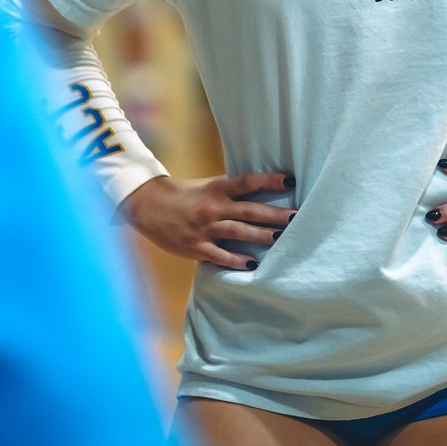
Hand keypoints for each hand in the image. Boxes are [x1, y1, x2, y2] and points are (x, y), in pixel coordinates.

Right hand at [122, 171, 295, 270]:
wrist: (150, 207)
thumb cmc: (186, 195)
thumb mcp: (209, 187)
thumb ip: (232, 191)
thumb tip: (263, 192)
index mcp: (217, 188)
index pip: (247, 182)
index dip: (268, 181)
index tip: (289, 182)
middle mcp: (213, 207)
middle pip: (249, 210)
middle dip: (274, 214)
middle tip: (296, 217)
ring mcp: (205, 228)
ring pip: (238, 231)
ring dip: (261, 235)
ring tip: (281, 238)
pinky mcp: (197, 247)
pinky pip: (220, 255)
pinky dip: (236, 260)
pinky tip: (252, 264)